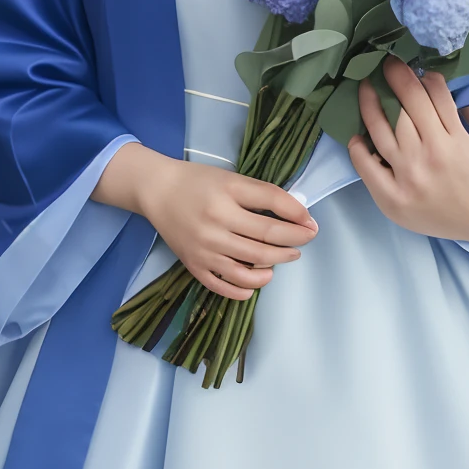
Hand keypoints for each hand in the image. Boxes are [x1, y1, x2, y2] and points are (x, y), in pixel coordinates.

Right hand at [93, 144, 316, 299]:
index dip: (298, 220)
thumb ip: (265, 194)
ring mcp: (203, 251)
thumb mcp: (233, 179)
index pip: (272, 213)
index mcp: (226, 200)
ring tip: (282, 260)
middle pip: (264, 245)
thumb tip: (298, 213)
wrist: (157, 191)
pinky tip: (257, 281)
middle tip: (304, 241)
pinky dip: (244, 289)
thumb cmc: (198, 182)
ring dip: (272, 268)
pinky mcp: (194, 266)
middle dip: (292, 245)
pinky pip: (223, 286)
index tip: (312, 224)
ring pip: (247, 270)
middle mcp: (215, 227)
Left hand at [349, 55, 468, 244]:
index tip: (414, 66)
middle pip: (403, 106)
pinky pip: (367, 168)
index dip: (422, 76)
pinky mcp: (393, 200)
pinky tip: (357, 135)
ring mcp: (408, 179)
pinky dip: (359, 149)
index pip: (432, 96)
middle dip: (394, 79)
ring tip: (365, 87)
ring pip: (380, 131)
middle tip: (386, 64)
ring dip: (370, 104)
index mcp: (456, 141)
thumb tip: (467, 105)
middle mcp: (428, 157)